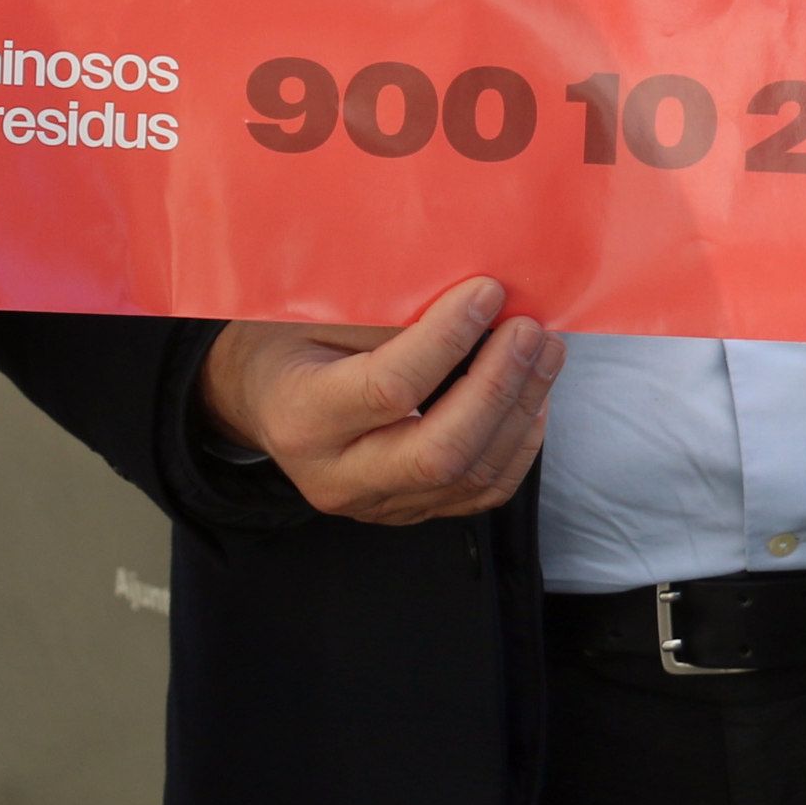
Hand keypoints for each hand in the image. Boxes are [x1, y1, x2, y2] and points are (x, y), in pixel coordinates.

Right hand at [196, 277, 565, 524]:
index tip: (487, 292)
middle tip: (529, 331)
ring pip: (468, 477)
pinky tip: (531, 399)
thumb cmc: (288, 341)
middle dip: (498, 387)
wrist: (261, 401)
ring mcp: (375, 505)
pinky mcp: (407, 512)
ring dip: (519, 412)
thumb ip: (384, 312)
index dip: (447, 340)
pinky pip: (479, 494)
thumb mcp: (313, 313)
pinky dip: (518, 447)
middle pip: (439, 451)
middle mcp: (336, 477)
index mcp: (302, 417)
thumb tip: (470, 292)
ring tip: (544, 353)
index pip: (389, 388)